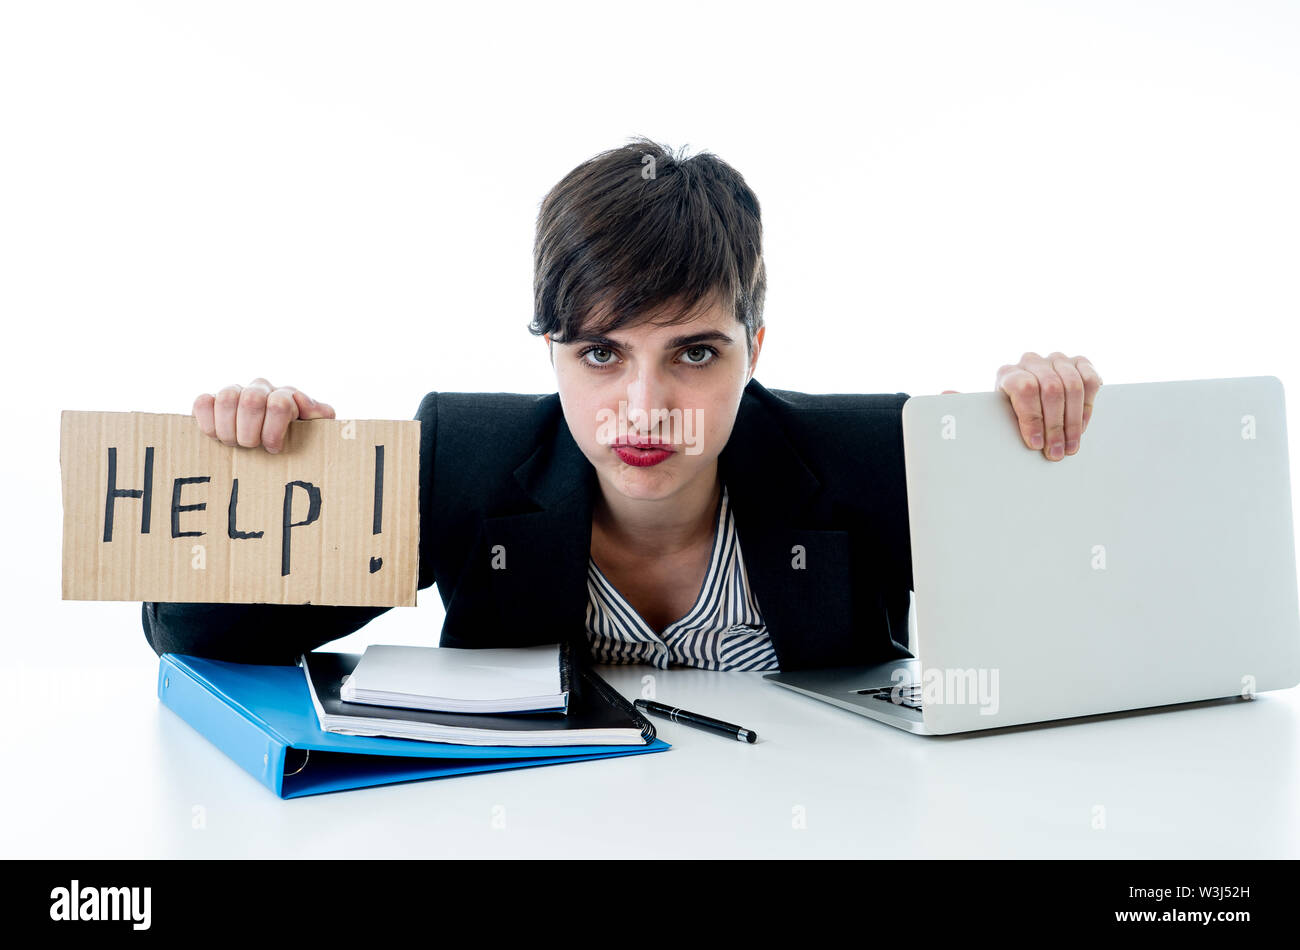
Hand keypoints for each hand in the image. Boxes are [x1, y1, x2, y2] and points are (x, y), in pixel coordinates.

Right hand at [192, 378, 335, 453]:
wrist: (272, 443)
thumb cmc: (295, 439)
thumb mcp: (316, 430)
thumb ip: (320, 414)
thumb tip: (301, 401)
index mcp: (286, 395)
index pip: (279, 403)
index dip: (273, 430)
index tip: (273, 448)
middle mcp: (260, 389)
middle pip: (252, 401)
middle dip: (250, 432)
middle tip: (251, 446)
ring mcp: (235, 392)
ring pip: (226, 398)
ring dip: (229, 429)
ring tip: (234, 444)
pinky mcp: (211, 400)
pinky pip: (202, 402)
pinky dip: (207, 421)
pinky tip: (215, 435)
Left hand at [993, 352, 1101, 460]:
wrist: (1026, 396)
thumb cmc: (1013, 411)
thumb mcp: (1005, 417)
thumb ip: (1013, 424)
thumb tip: (1033, 445)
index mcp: (1009, 373)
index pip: (1025, 389)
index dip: (1032, 418)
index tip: (1036, 444)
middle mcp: (1032, 361)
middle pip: (1052, 390)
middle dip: (1056, 426)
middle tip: (1056, 451)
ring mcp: (1056, 360)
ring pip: (1073, 386)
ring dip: (1073, 422)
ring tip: (1070, 445)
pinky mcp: (1078, 362)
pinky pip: (1090, 380)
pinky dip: (1088, 406)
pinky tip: (1082, 426)